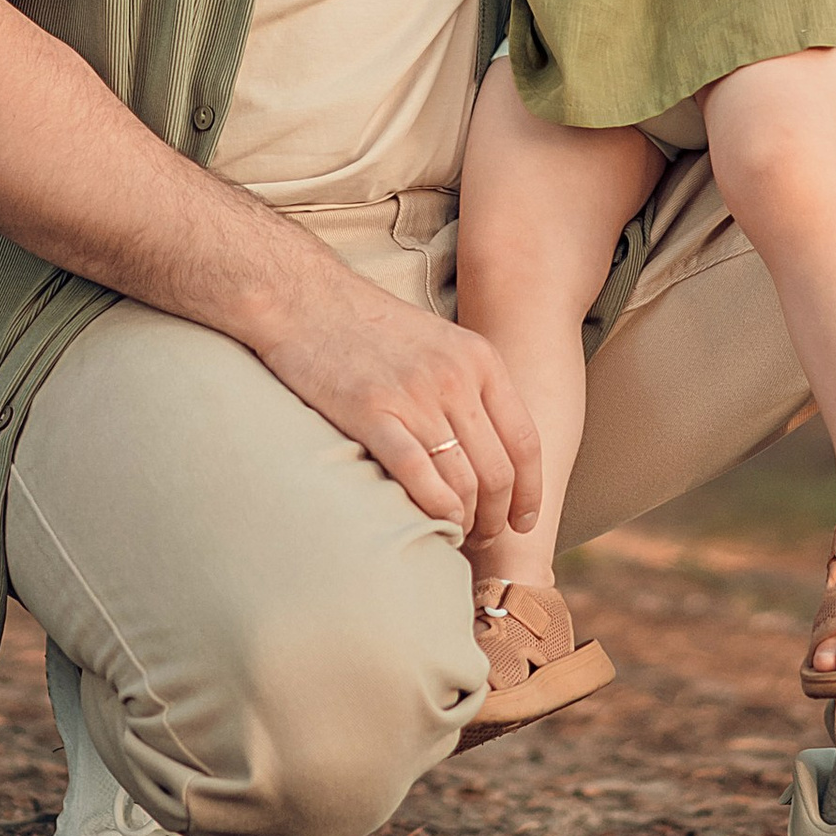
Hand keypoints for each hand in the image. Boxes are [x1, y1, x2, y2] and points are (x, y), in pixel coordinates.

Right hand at [251, 261, 543, 543]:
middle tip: (485, 536)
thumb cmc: (369, 327)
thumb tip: (492, 446)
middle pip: (498, 469)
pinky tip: (436, 524)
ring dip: (467, 520)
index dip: (530, 491)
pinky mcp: (371, 412)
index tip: (524, 520)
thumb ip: (470, 386)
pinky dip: (434, 508)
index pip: (525, 440)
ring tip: (457, 535)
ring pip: (462, 479)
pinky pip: (417, 473)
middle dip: (498, 516)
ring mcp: (414, 395)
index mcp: (479, 359)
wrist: (305, 298)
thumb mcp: (439, 342)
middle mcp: (455, 378)